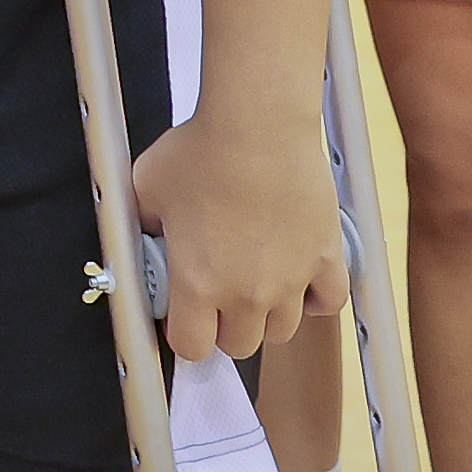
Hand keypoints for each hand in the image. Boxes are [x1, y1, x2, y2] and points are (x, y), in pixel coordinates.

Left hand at [127, 104, 345, 365]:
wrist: (258, 125)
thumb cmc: (201, 151)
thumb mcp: (147, 186)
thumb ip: (143, 223)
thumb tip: (145, 235)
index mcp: (197, 283)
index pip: (191, 346)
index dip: (183, 334)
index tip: (181, 316)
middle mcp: (246, 293)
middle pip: (239, 345)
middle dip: (224, 325)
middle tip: (217, 294)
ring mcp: (292, 280)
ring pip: (282, 329)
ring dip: (267, 314)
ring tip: (254, 278)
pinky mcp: (326, 259)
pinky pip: (328, 302)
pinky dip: (315, 297)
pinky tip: (298, 277)